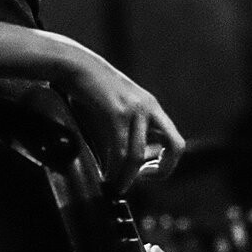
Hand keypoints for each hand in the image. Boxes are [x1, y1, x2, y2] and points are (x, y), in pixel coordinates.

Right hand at [63, 50, 184, 193]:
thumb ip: (129, 127)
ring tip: (117, 187)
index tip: (145, 172)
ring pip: (137, 155)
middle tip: (142, 180)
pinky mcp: (115, 112)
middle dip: (163, 171)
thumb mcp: (119, 106)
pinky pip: (119, 150)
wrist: (75, 64)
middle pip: (174, 146)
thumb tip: (131, 159)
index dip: (167, 163)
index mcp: (152, 107)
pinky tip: (107, 176)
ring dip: (128, 177)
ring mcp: (134, 109)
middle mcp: (149, 108)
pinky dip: (115, 169)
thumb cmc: (92, 89)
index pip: (175, 141)